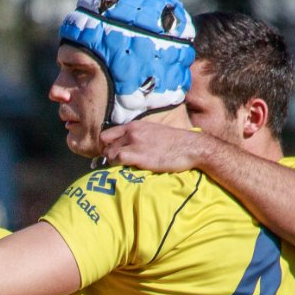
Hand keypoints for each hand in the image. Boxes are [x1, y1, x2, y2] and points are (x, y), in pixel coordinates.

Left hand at [98, 122, 216, 174]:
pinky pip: (117, 159)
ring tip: (120, 167)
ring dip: (111, 162)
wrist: (190, 147)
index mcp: (134, 126)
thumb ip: (138, 135)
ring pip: (109, 152)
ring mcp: (135, 143)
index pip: (107, 134)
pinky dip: (117, 165)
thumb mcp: (153, 132)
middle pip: (105, 144)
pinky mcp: (139, 155)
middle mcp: (132, 132)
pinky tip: (125, 168)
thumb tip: (127, 145)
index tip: (109, 154)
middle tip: (113, 163)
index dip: (105, 145)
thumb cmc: (174, 142)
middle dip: (106, 154)